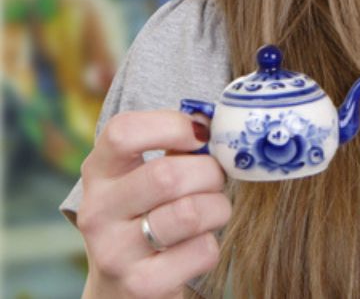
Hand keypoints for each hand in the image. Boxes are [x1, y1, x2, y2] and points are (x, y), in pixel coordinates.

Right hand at [75, 110, 230, 298]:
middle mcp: (97, 211)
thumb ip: (176, 148)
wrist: (123, 289)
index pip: (123, 133)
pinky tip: (194, 248)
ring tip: (209, 213)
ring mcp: (114, 252)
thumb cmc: (149, 216)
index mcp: (99, 173)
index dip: (172, 125)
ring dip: (217, 208)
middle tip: (213, 182)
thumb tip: (218, 123)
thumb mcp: (147, 179)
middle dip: (210, 173)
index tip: (200, 136)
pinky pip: (202, 250)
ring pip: (190, 213)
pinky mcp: (140, 285)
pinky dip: (211, 245)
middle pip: (168, 175)